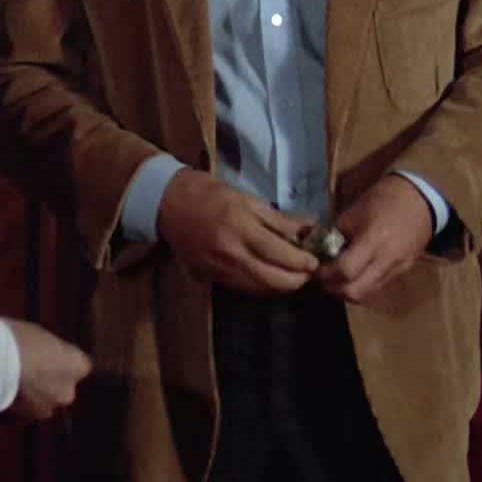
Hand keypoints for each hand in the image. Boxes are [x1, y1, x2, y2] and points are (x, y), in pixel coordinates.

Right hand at [3, 318, 91, 419]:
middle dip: (50, 383)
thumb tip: (44, 355)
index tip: (50, 356)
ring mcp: (46, 408)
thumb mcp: (40, 335)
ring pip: (44, 402)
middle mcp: (67, 392)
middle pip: (63, 388)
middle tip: (30, 369)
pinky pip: (25, 410)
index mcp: (78, 366)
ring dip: (34, 396)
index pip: (79, 366)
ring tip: (14, 382)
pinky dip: (18, 404)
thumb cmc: (19, 339)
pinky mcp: (24, 419)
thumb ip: (49, 352)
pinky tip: (3, 391)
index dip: (64, 362)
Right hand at [156, 169, 318, 293]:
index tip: (315, 260)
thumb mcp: (246, 198)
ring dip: (282, 285)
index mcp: (242, 228)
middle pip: (275, 280)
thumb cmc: (207, 193)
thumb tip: (310, 226)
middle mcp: (232, 254)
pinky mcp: (213, 277)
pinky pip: (245, 288)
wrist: (166, 204)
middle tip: (309, 270)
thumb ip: (279, 218)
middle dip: (298, 279)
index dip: (304, 261)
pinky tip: (270, 274)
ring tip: (293, 273)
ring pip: (261, 288)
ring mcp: (221, 269)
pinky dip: (263, 285)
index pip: (282, 254)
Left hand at [315, 175, 434, 303]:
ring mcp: (398, 269)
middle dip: (333, 289)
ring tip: (336, 277)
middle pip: (355, 292)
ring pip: (366, 294)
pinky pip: (377, 287)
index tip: (314, 268)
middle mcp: (387, 260)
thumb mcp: (353, 212)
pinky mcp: (403, 272)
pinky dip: (361, 285)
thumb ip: (335, 235)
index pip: (345, 270)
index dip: (325, 274)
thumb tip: (318, 251)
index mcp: (373, 239)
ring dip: (347, 290)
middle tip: (322, 278)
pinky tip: (355, 273)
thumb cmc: (383, 199)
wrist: (420, 199)